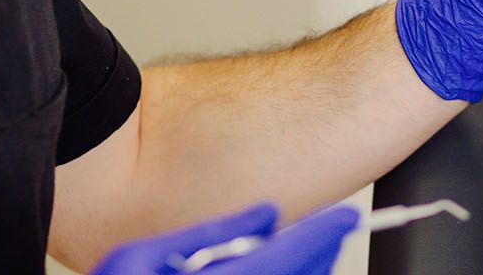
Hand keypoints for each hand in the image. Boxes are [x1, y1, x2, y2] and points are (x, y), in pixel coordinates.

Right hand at [90, 202, 358, 274]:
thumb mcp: (137, 257)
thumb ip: (208, 235)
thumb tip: (268, 213)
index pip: (281, 258)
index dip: (319, 234)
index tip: (345, 215)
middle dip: (319, 254)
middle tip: (333, 226)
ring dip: (306, 272)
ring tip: (306, 245)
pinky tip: (275, 268)